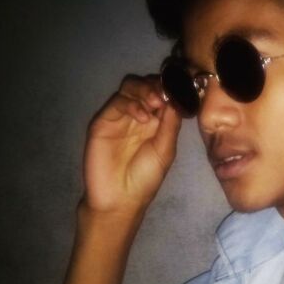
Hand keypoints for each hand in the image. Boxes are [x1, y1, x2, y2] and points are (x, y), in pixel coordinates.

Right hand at [81, 74, 182, 215]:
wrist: (120, 199)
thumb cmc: (145, 178)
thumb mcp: (165, 151)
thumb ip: (171, 124)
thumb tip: (176, 98)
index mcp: (156, 122)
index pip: (162, 94)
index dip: (171, 89)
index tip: (180, 92)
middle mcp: (137, 115)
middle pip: (145, 85)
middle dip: (157, 85)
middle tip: (165, 97)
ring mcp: (120, 117)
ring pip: (130, 87)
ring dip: (145, 90)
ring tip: (156, 103)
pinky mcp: (103, 121)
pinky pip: (117, 102)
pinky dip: (132, 104)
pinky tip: (143, 117)